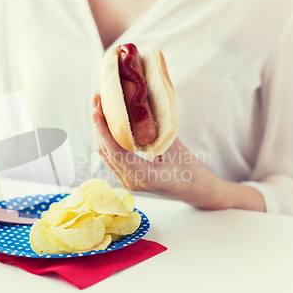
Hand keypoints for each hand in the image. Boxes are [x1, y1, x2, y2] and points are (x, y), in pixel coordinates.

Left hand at [92, 94, 264, 210]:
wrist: (196, 191)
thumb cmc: (191, 171)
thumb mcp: (177, 147)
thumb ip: (159, 128)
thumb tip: (144, 103)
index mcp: (145, 177)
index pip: (116, 152)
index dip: (104, 131)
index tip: (97, 111)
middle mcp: (132, 182)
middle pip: (107, 152)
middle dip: (99, 125)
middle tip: (96, 100)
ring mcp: (128, 182)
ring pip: (106, 155)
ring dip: (100, 131)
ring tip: (98, 107)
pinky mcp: (127, 178)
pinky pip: (111, 158)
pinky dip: (107, 140)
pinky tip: (106, 123)